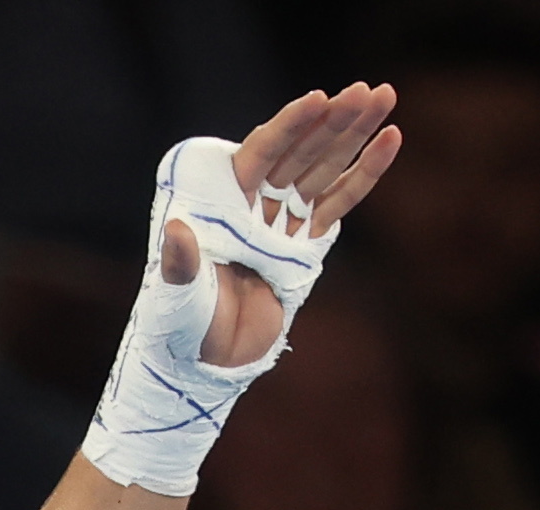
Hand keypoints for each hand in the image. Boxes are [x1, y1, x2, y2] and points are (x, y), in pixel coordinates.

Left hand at [166, 84, 402, 365]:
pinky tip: (389, 140)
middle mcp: (249, 207)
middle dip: (332, 121)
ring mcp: (278, 224)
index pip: (259, 154)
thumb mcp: (176, 294)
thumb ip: (179, 262)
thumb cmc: (178, 327)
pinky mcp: (302, 247)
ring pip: (321, 169)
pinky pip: (337, 202)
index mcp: (218, 205)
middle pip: (297, 153)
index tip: (318, 98)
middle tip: (368, 90)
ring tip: (384, 95)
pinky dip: (363, 173)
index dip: (289, 126)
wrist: (203, 364)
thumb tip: (176, 229)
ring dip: (353, 134)